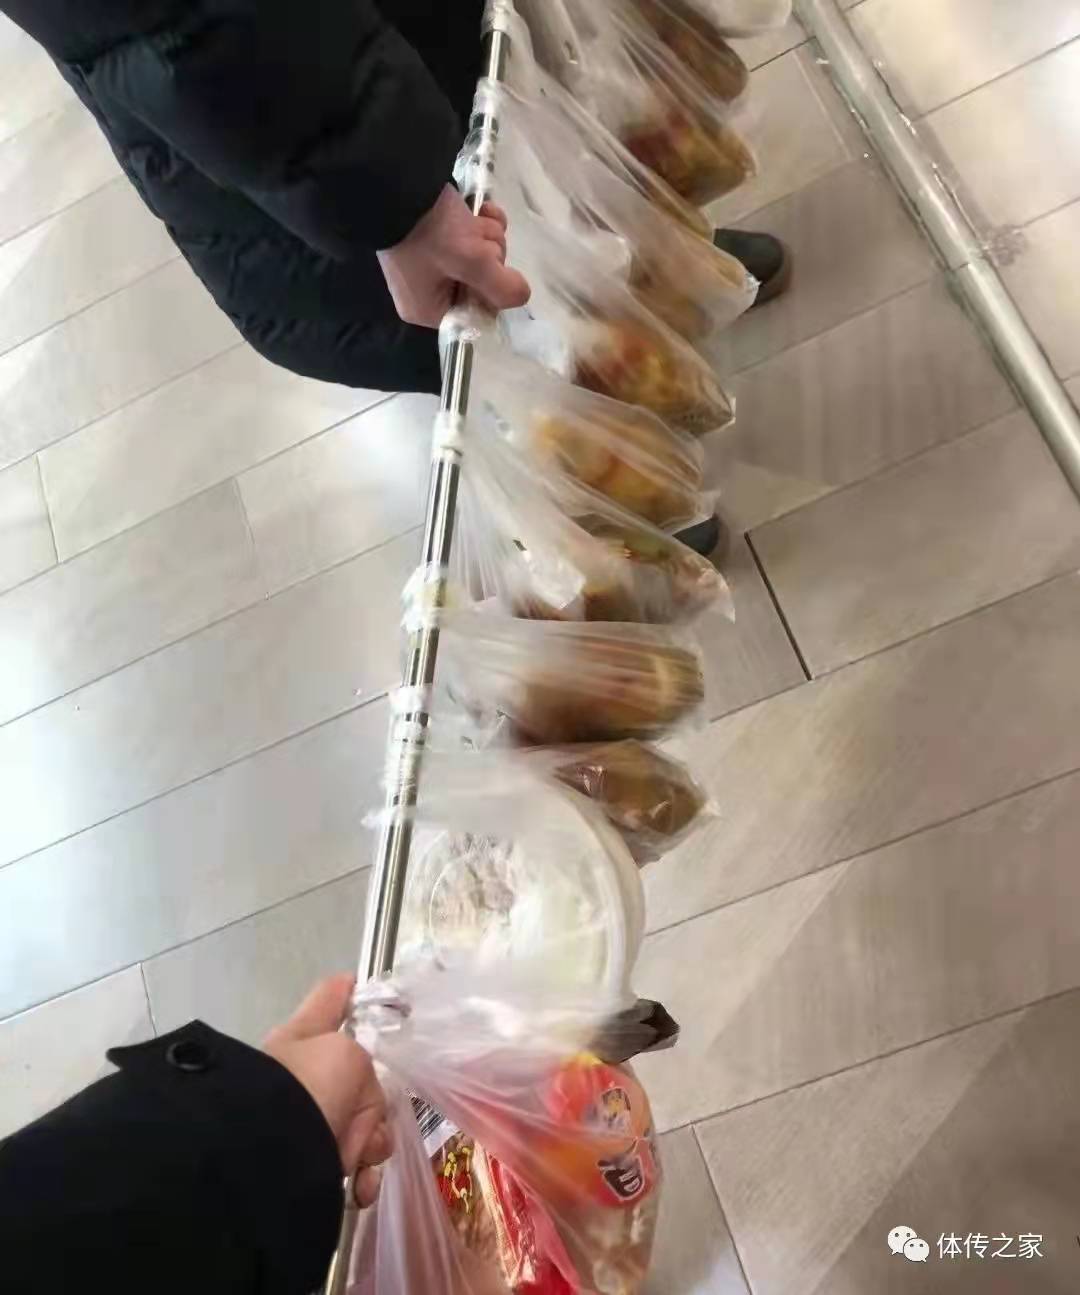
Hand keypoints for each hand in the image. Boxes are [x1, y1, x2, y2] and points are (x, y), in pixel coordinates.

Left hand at [264, 975, 389, 1206]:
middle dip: (373, 1108)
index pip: (329, 998)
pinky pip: (346, 1163)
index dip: (346, 990)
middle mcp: (301, 1073)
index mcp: (302, 1037)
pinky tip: (359, 1190)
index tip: (355, 983)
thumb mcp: (348, 1059)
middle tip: (370, 1130)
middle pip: (358, 1078)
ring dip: (368, 1147)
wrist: (265, 1161)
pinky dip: (358, 1179)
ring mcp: (302, 1117)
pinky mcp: (304, 1160)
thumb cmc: (304, 1091)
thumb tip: (351, 1111)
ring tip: (360, 1168)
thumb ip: (364, 1070)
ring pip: (358, 1124)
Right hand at [378, 185, 530, 326]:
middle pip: (482, 284)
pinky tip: (481, 209)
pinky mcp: (442, 236)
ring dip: (486, 235)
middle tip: (473, 240)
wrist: (401, 182)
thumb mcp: (471, 262)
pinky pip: (475, 236)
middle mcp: (431, 291)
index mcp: (429, 309)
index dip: (491, 291)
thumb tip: (521, 294)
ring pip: (483, 257)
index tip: (487, 269)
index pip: (476, 314)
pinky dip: (483, 222)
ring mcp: (435, 262)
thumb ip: (502, 286)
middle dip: (487, 257)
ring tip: (469, 220)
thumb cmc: (431, 231)